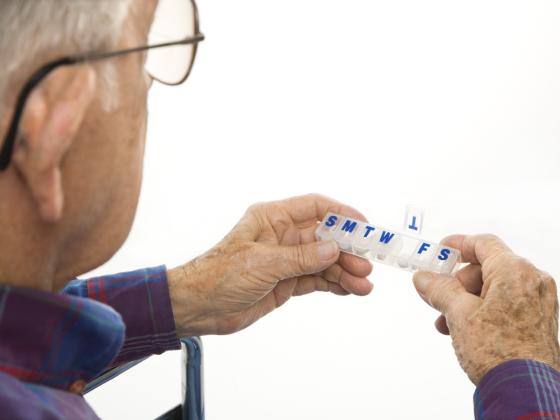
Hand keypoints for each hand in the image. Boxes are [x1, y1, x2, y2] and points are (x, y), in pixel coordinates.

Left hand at [168, 194, 372, 335]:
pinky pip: (316, 279)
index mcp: (272, 218)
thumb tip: (333, 249)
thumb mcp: (262, 263)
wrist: (198, 306)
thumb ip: (300, 257)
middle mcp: (282, 235)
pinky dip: (333, 284)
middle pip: (324, 237)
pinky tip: (348, 290)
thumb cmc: (218, 275)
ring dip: (344, 271)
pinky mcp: (286, 281)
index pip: (314, 207)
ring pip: (323, 261)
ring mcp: (286, 259)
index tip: (363, 226)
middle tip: (366, 265)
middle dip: (347, 250)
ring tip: (363, 285)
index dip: (341, 214)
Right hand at [413, 234, 559, 384]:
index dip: (458, 245)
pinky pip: (506, 304)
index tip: (441, 251)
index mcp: (514, 271)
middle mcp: (532, 281)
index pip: (483, 243)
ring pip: (494, 289)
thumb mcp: (458, 313)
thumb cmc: (499, 351)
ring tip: (447, 321)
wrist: (524, 390)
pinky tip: (465, 330)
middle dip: (457, 283)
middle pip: (486, 268)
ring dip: (466, 300)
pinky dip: (483, 310)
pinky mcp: (539, 320)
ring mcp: (539, 302)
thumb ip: (440, 289)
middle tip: (436, 296)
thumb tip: (425, 278)